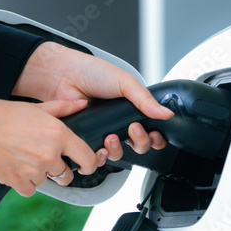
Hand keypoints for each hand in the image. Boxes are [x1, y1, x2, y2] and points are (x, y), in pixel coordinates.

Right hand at [0, 95, 98, 195]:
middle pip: (66, 175)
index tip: (85, 166)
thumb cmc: (2, 115)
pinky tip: (16, 168)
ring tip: (24, 157)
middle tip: (46, 159)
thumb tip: (82, 104)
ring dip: (39, 174)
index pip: (87, 159)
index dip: (90, 164)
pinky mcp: (17, 181)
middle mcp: (49, 154)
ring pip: (46, 181)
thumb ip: (63, 108)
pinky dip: (24, 183)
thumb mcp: (36, 107)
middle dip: (59, 170)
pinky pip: (30, 190)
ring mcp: (33, 170)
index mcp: (58, 134)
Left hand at [12, 42, 173, 161]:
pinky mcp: (85, 141)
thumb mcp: (125, 82)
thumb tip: (166, 112)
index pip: (151, 131)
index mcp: (131, 110)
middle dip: (140, 142)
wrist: (64, 76)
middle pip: (138, 147)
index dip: (156, 138)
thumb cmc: (92, 73)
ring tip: (111, 137)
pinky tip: (98, 148)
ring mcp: (101, 133)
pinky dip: (98, 158)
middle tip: (132, 130)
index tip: (154, 133)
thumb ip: (145, 100)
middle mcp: (118, 124)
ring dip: (117, 150)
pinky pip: (94, 158)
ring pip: (117, 156)